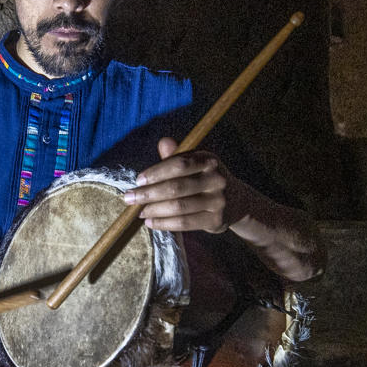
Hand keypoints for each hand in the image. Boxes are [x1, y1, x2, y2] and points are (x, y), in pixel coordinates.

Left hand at [121, 137, 244, 234]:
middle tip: (130, 198)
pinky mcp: (215, 220)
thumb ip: (177, 156)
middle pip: (177, 187)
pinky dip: (164, 224)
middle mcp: (216, 179)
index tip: (138, 180)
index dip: (157, 172)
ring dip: (154, 210)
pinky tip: (151, 222)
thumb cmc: (204, 179)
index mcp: (209, 160)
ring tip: (139, 212)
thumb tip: (164, 142)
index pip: (180, 164)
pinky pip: (185, 223)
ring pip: (179, 207)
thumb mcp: (195, 163)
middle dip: (149, 194)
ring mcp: (217, 201)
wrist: (236, 201)